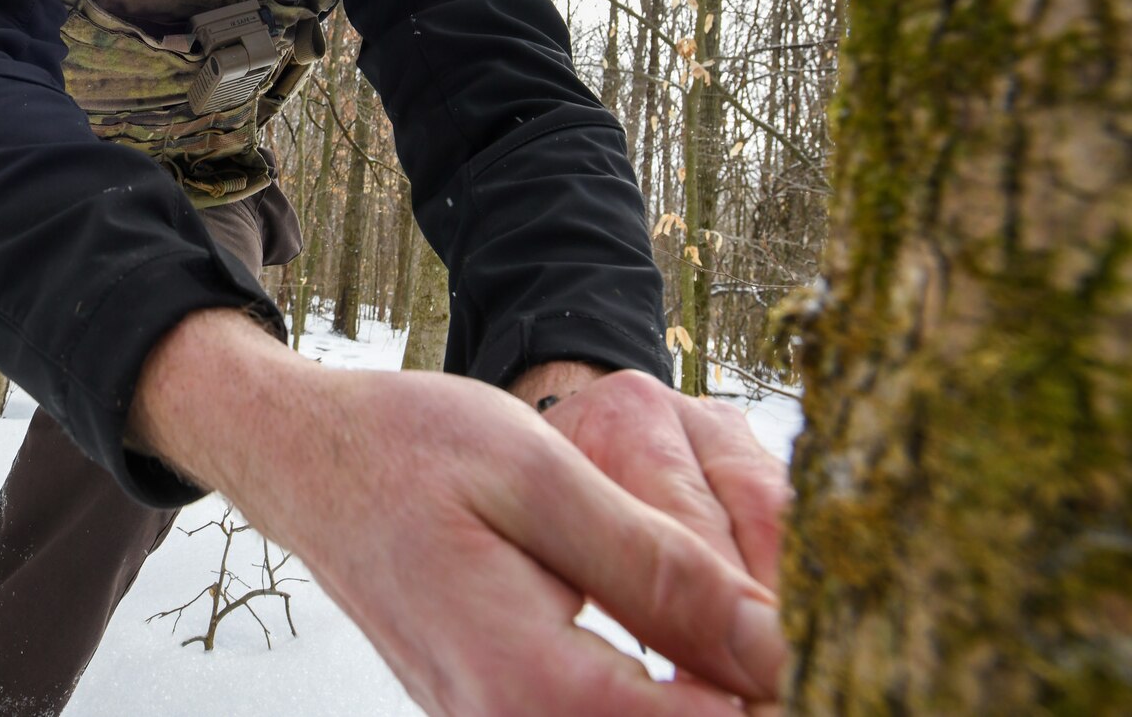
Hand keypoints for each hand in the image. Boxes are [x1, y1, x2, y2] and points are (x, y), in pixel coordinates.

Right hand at [129, 312, 786, 714]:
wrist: (301, 460)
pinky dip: (669, 701)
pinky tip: (700, 652)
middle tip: (808, 635)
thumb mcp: (538, 473)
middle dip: (752, 696)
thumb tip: (774, 641)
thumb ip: (657, 565)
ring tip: (760, 637)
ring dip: (712, 697)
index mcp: (528, 682)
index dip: (789, 695)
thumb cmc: (406, 447)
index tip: (839, 639)